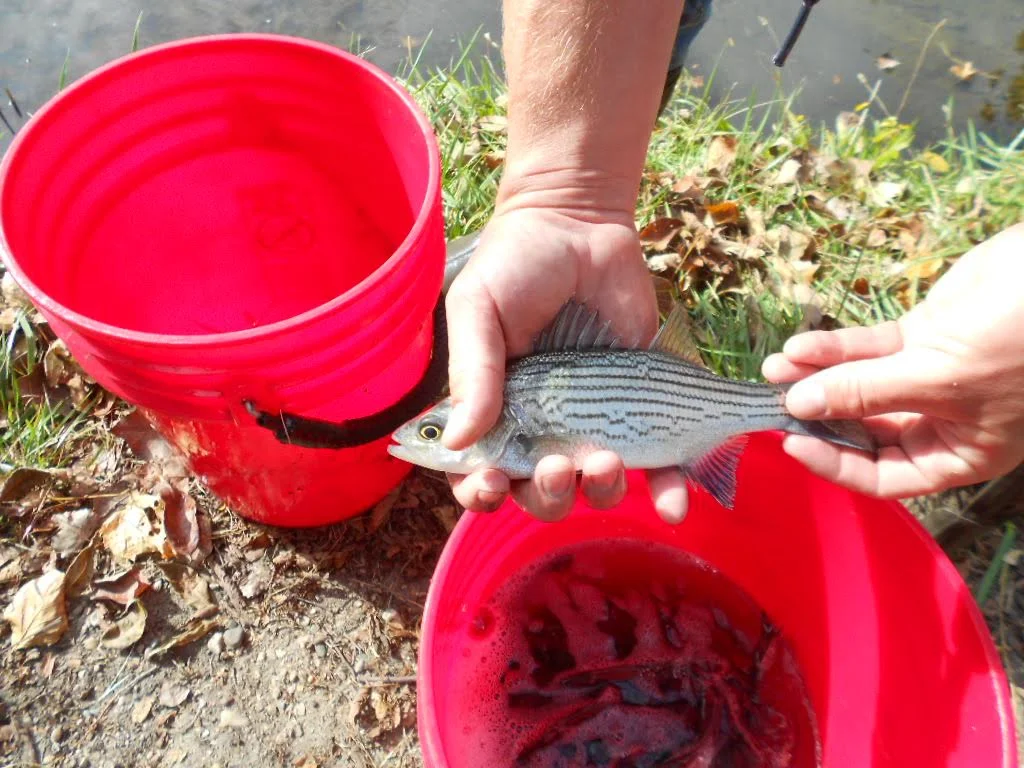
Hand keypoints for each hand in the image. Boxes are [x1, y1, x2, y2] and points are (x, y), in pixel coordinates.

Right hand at [442, 205, 691, 522]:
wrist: (581, 225)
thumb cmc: (516, 265)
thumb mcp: (479, 308)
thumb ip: (472, 372)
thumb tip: (461, 440)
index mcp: (495, 412)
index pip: (480, 474)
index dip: (481, 491)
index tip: (492, 482)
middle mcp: (542, 428)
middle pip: (538, 493)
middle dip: (545, 494)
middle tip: (555, 465)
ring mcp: (594, 423)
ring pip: (594, 488)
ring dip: (598, 491)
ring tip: (604, 461)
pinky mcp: (644, 411)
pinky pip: (657, 466)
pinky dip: (667, 492)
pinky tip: (674, 508)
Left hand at [762, 223, 1023, 497]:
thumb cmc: (1021, 342)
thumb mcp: (940, 379)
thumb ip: (867, 392)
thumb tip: (800, 405)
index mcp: (959, 452)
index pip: (885, 478)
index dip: (836, 465)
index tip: (792, 443)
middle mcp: (941, 420)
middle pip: (864, 429)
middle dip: (818, 414)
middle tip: (772, 401)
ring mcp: (928, 375)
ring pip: (860, 383)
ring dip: (816, 375)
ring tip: (773, 367)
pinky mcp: (923, 334)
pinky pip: (868, 348)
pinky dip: (834, 346)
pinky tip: (798, 345)